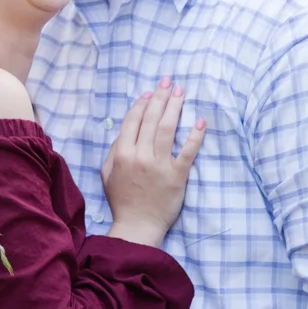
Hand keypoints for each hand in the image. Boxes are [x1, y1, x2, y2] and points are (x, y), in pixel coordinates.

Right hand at [102, 80, 205, 247]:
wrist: (138, 226)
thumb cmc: (122, 200)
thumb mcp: (107, 173)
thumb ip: (113, 150)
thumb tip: (125, 130)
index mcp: (121, 153)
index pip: (132, 121)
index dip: (141, 103)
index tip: (150, 92)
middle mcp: (140, 156)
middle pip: (151, 119)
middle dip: (160, 97)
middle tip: (169, 82)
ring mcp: (159, 165)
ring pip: (168, 129)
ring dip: (175, 108)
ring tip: (181, 93)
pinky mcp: (177, 176)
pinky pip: (188, 151)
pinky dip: (195, 135)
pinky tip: (200, 121)